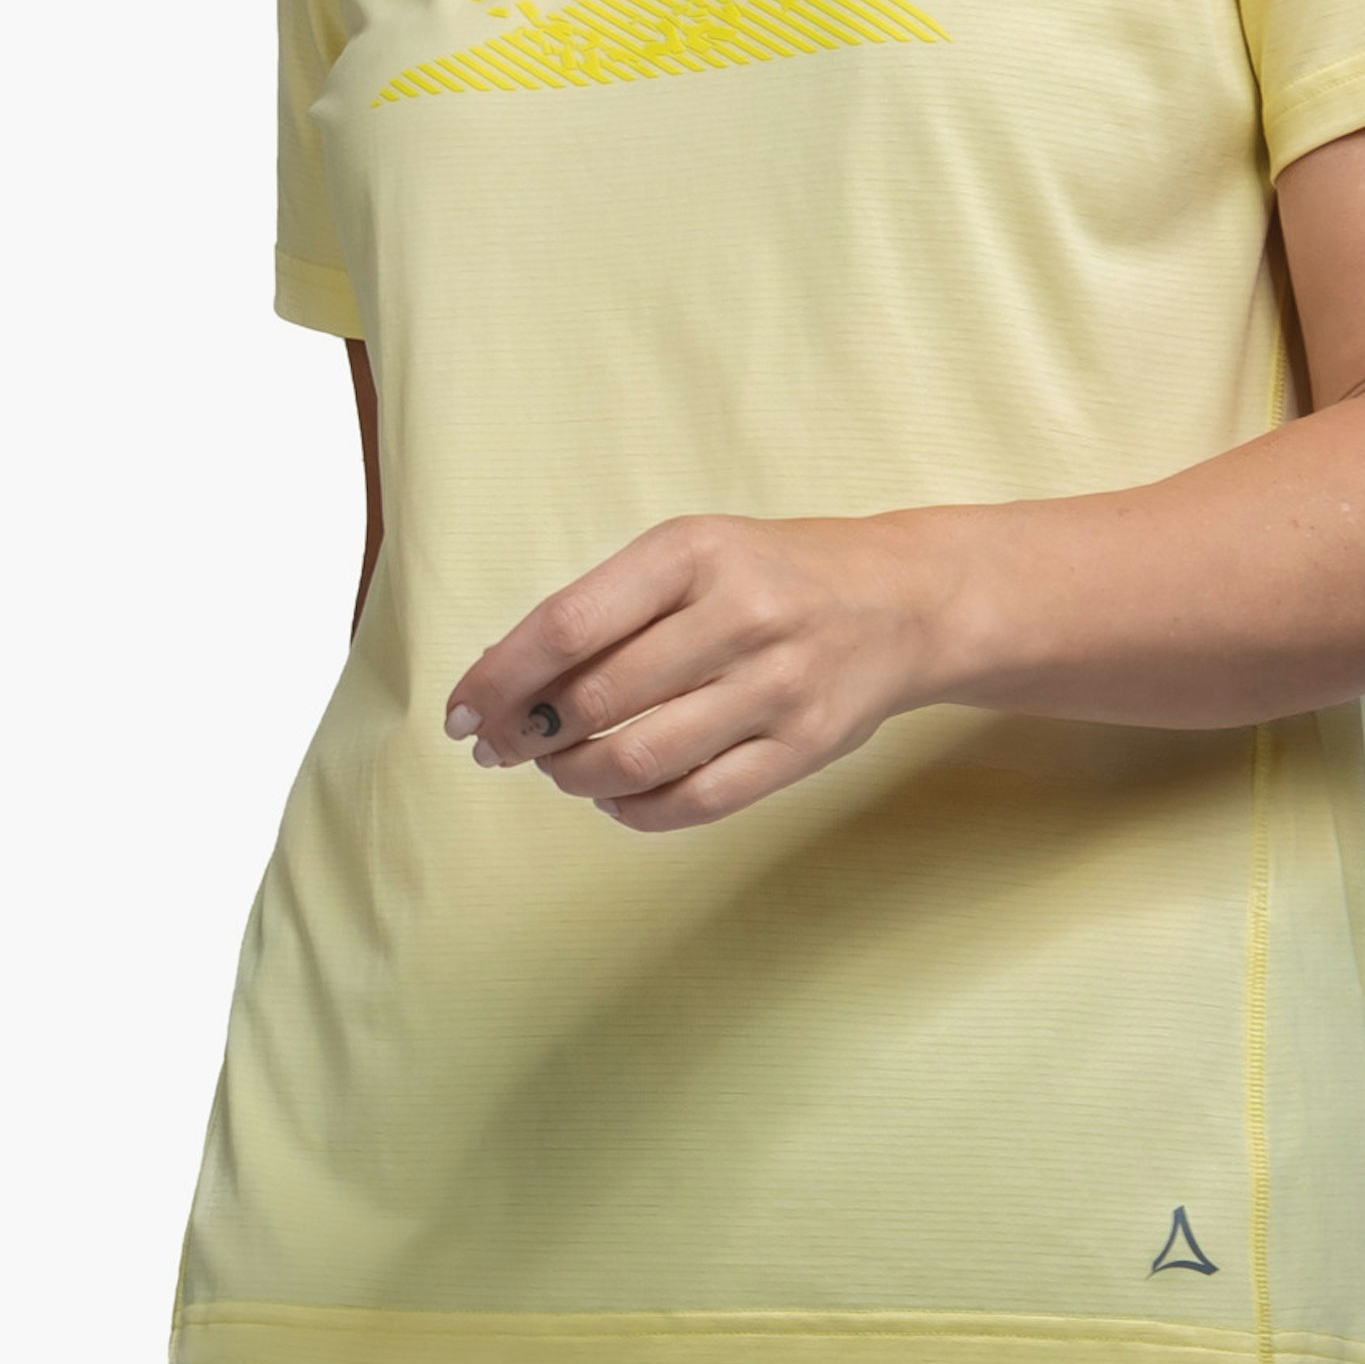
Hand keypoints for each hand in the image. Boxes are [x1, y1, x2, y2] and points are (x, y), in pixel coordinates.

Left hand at [442, 511, 943, 831]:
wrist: (903, 600)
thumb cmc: (772, 574)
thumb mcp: (693, 554)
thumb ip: (609, 607)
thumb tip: (504, 681)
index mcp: (694, 553)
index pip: (568, 625)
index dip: (500, 678)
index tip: (461, 712)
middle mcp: (739, 615)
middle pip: (596, 700)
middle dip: (525, 735)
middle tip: (501, 747)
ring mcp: (777, 685)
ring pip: (639, 759)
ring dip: (574, 777)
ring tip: (559, 769)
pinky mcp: (804, 747)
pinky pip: (696, 801)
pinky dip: (636, 810)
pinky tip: (616, 796)